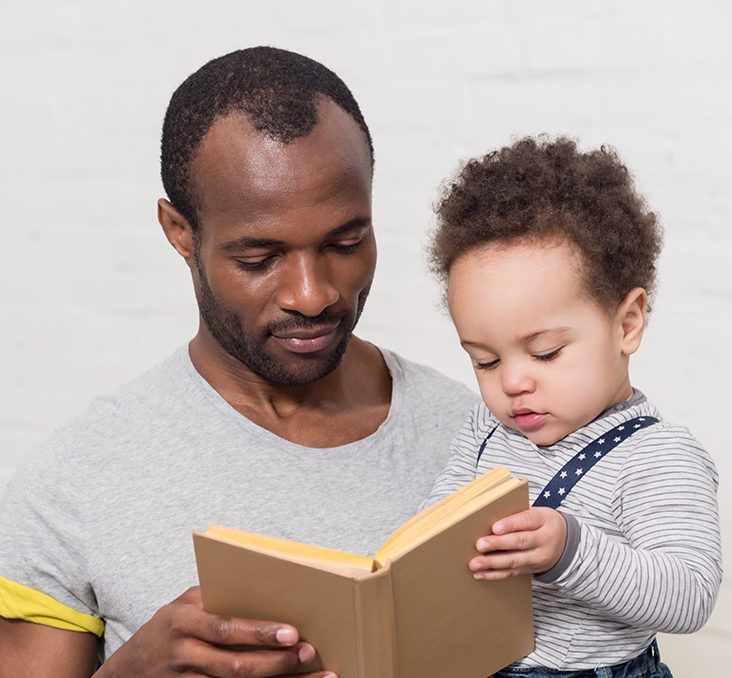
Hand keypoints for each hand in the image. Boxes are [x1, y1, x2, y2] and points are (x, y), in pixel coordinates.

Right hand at [94, 587, 336, 677]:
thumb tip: (264, 592)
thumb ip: (216, 599)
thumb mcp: (183, 604)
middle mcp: (184, 656)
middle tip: (306, 653)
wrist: (127, 671)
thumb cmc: (167, 628)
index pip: (225, 629)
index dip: (258, 632)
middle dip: (276, 663)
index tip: (291, 632)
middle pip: (235, 667)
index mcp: (183, 623)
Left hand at [469, 507, 566, 579]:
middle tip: (480, 544)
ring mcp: (537, 558)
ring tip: (475, 563)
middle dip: (498, 544)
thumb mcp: (537, 513)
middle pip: (519, 542)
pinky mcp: (529, 570)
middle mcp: (543, 541)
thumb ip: (517, 515)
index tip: (495, 527)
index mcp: (543, 520)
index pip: (526, 521)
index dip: (510, 524)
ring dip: (492, 563)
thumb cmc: (542, 523)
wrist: (565, 543)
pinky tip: (480, 574)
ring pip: (514, 561)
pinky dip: (494, 574)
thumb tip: (488, 517)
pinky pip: (511, 573)